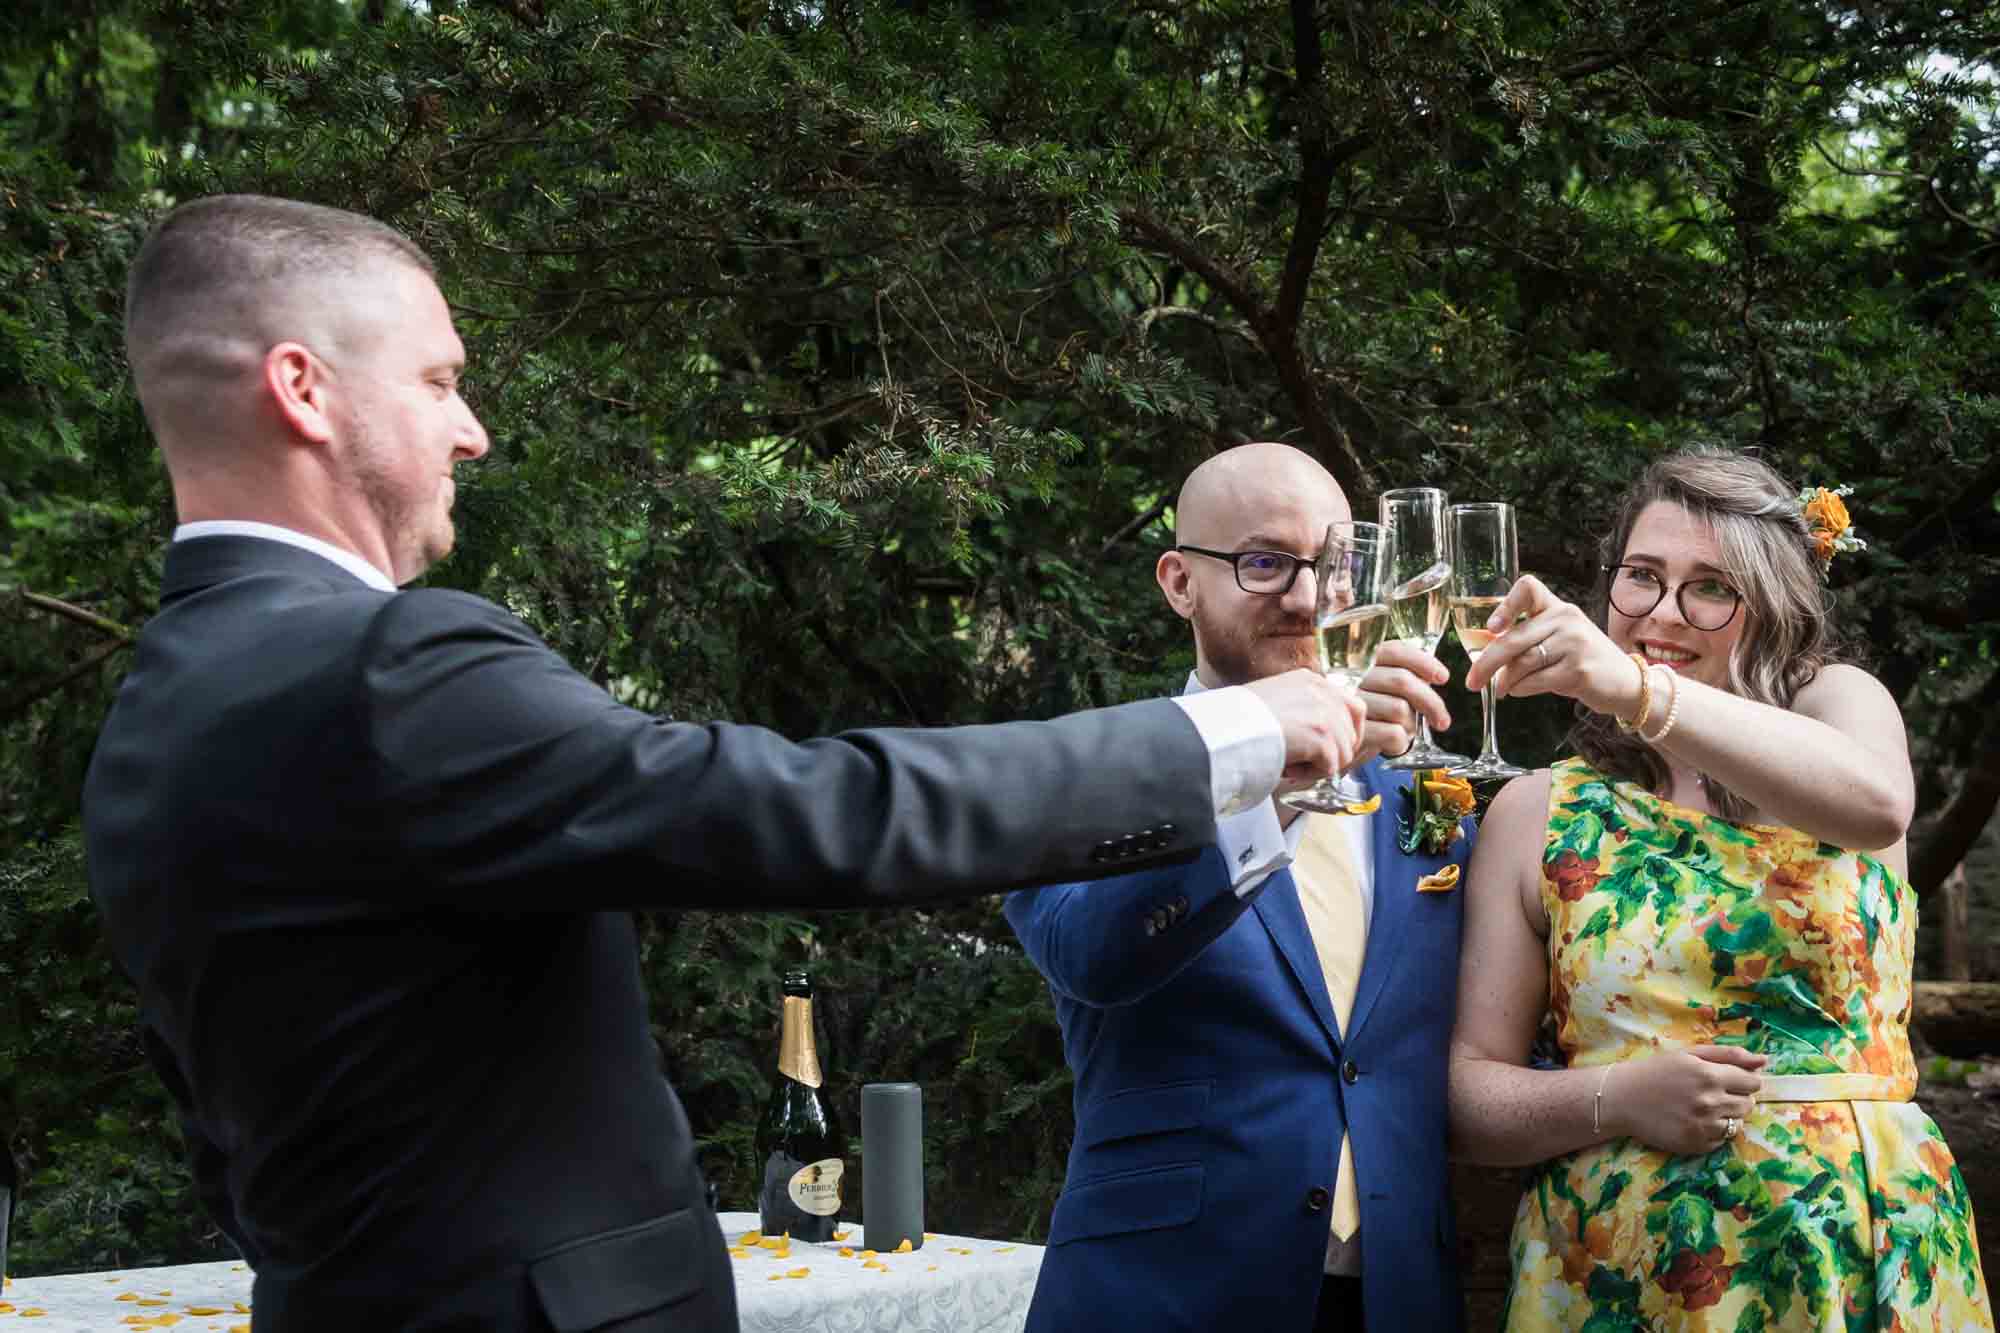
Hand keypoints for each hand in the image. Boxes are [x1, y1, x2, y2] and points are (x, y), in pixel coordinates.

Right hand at [1244, 668, 1367, 789]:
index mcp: (1311, 680)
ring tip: (1289, 762)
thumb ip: (1301, 707)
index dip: (1343, 733)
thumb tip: (1319, 736)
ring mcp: (1326, 714)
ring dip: (1318, 765)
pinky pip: (1331, 768)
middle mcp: (1323, 692)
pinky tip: (1288, 767)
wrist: (1226, 727)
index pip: (1351, 706)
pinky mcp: (1323, 737)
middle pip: (1353, 732)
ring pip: (1344, 753)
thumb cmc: (1238, 718)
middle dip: (1333, 752)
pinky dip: (1309, 774)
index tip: (1327, 748)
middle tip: (1307, 761)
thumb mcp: (1275, 698)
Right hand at [1355, 640, 1451, 763]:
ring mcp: (1354, 706)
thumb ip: (1407, 680)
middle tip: (1443, 721)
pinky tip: (1393, 744)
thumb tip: (1439, 676)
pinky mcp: (1356, 732)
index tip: (1443, 677)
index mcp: (1366, 665)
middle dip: (1432, 702)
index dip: (1423, 661)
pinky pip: (1393, 734)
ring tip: (1404, 732)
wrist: (1345, 748)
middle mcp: (1357, 680)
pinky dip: (1401, 743)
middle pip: (1402, 680)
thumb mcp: (1388, 694)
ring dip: (1411, 726)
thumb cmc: (1375, 718)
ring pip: (1399, 709)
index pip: (1394, 651)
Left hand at [1462, 575, 1644, 720]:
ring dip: (1505, 680)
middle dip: (1486, 662)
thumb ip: (1525, 641)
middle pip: (1514, 638)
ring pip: (1522, 663)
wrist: (1625, 682)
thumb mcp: (1557, 641)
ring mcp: (1575, 643)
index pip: (1529, 588)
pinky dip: (1521, 689)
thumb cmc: (1580, 660)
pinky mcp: (1579, 670)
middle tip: (1472, 681)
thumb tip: (1482, 653)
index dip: (1505, 605)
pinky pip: (1535, 680)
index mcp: (1557, 607)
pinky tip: (1519, 691)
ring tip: (1501, 688)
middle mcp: (1566, 619)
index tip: (1492, 627)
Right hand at [1602, 1046, 1765, 1155]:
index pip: (1753, 1082)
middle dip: (1736, 1098)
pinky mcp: (1696, 1145)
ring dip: (1726, 1116)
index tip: (1729, 1081)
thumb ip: (1728, 1055)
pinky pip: (1721, 1141)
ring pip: (1737, 1124)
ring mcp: (1704, 1126)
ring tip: (1702, 1108)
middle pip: (1748, 1104)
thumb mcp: (1689, 1055)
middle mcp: (1710, 1102)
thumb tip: (1764, 1060)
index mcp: (1710, 1075)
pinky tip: (1693, 1121)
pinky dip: (1712, 1132)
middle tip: (1712, 1094)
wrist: (1621, 1099)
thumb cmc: (1655, 1072)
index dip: (1744, 1081)